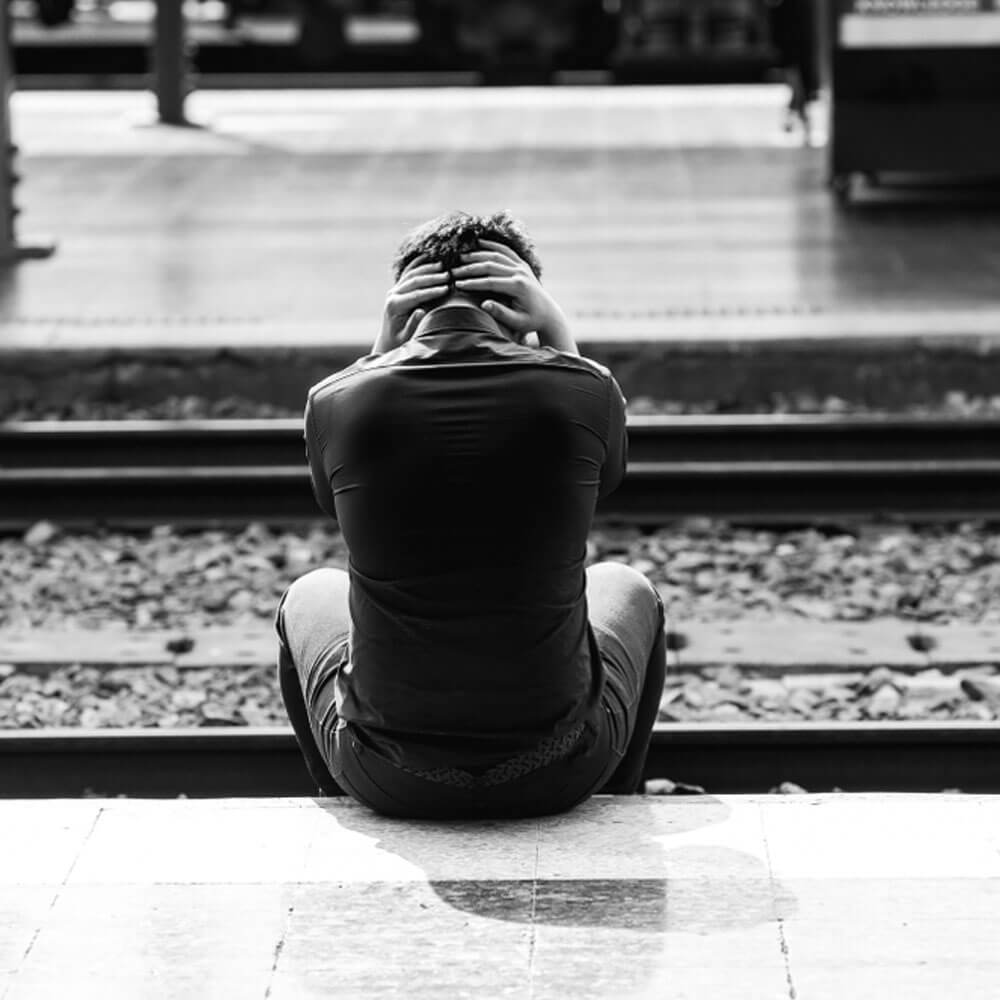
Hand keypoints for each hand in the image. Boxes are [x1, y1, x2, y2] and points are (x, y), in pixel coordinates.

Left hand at [372, 258, 448, 354]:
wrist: (388, 340)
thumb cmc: (399, 342)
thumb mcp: (406, 337)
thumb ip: (413, 324)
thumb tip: (421, 311)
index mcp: (395, 306)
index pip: (416, 295)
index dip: (432, 291)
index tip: (447, 289)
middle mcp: (392, 295)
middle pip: (414, 281)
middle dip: (432, 278)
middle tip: (448, 275)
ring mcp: (394, 290)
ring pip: (411, 274)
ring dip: (427, 269)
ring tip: (442, 266)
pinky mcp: (397, 288)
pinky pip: (408, 273)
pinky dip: (417, 264)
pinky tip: (427, 258)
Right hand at [452, 240, 576, 352]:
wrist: (548, 314)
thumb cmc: (531, 321)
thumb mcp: (517, 322)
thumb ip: (501, 313)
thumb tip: (484, 304)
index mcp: (518, 286)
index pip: (490, 282)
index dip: (472, 283)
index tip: (457, 284)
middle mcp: (520, 273)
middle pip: (490, 265)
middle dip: (470, 268)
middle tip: (453, 271)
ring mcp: (522, 266)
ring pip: (496, 255)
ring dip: (478, 255)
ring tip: (461, 257)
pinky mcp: (522, 264)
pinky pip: (506, 251)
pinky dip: (492, 245)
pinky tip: (479, 242)